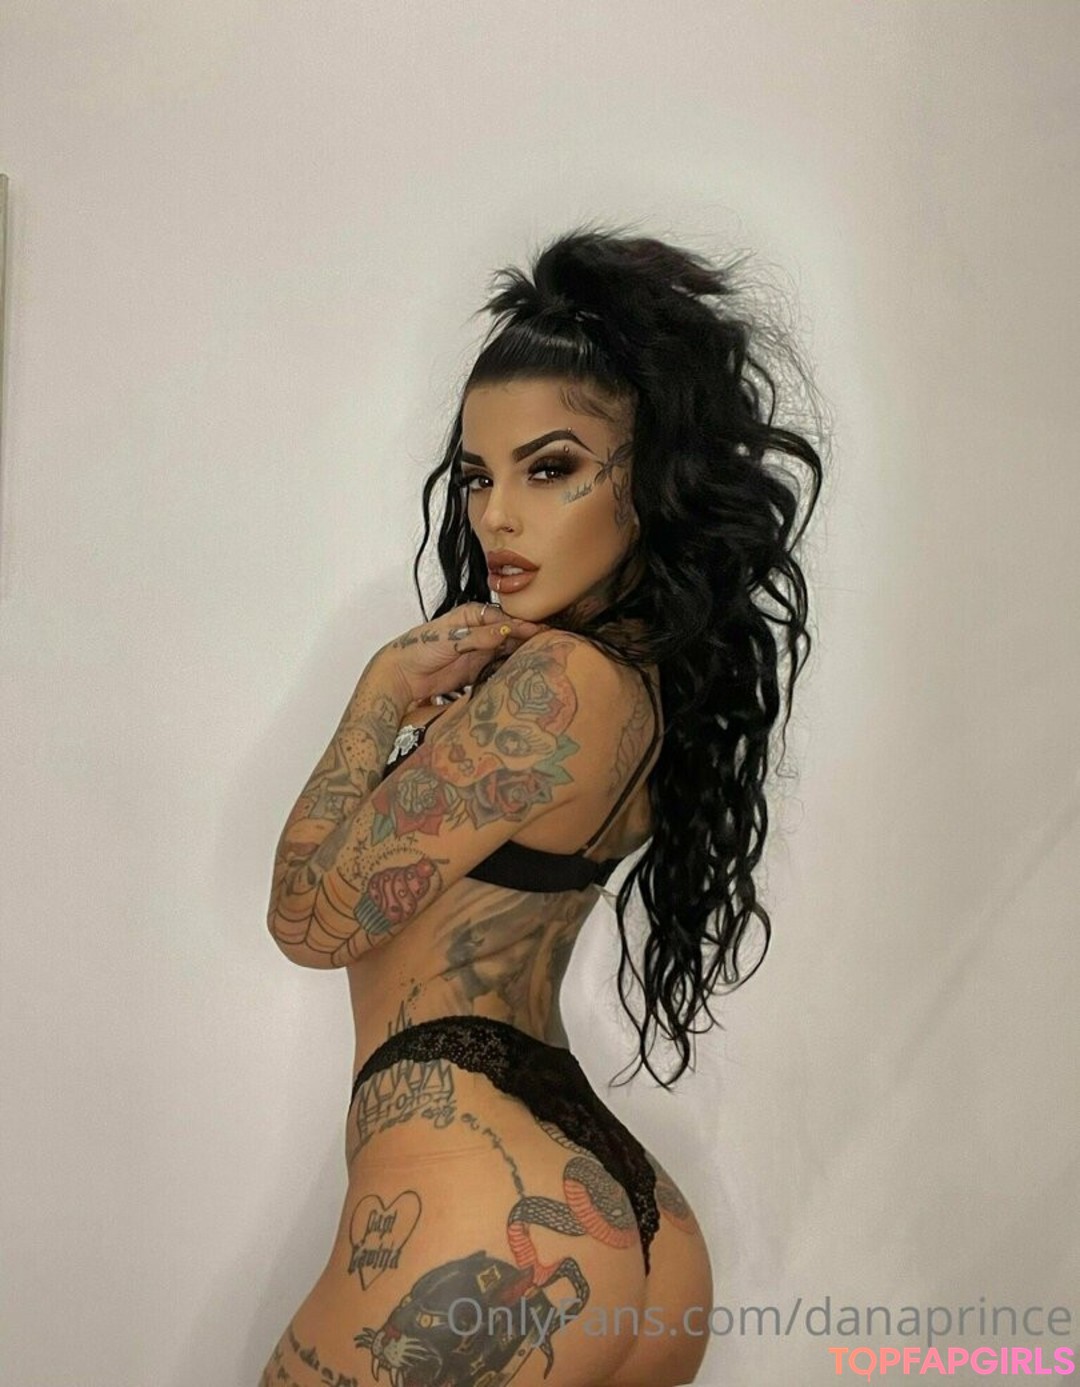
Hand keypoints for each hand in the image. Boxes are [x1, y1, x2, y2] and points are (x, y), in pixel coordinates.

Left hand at [375, 602, 548, 705]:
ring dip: (524, 654)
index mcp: (472, 615)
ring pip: (509, 650)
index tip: (541, 632)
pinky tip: (526, 672)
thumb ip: (478, 636)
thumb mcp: (449, 638)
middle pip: (511, 633)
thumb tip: (506, 630)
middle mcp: (479, 631)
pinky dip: (512, 669)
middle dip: (529, 638)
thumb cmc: (419, 648)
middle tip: (553, 645)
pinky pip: (500, 667)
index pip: (504, 619)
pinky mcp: (478, 669)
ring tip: (546, 658)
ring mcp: (480, 650)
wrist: (402, 674)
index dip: (523, 626)